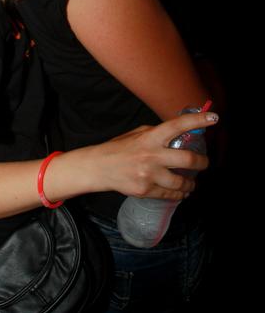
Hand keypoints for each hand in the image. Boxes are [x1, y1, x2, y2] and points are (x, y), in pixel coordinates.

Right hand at [90, 111, 218, 200]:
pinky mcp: (145, 190)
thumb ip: (157, 134)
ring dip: (190, 184)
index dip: (198, 120)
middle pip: (188, 160)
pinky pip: (169, 194)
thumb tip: (177, 134)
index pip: (178, 125)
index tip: (213, 118)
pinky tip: (180, 192)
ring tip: (191, 183)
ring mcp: (149, 174)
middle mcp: (152, 155)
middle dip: (202, 163)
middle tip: (204, 163)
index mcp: (150, 137)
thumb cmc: (119, 148)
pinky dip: (178, 194)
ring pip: (181, 183)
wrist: (99, 167)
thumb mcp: (137, 134)